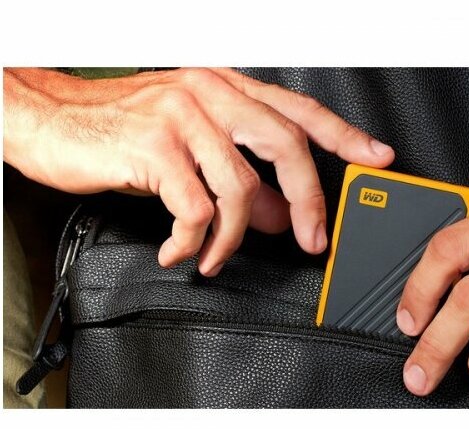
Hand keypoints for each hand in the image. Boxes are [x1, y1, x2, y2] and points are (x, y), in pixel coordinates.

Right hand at [3, 67, 394, 275]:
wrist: (49, 118)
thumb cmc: (120, 129)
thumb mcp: (189, 148)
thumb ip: (240, 176)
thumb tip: (281, 213)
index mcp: (224, 88)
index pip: (299, 110)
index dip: (344, 135)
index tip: (377, 158)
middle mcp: (209, 94)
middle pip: (286, 144)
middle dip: (309, 199)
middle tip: (313, 239)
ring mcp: (182, 117)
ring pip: (241, 187)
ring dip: (235, 238)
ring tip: (215, 257)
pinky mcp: (153, 148)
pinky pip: (196, 209)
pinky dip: (193, 241)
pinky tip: (180, 250)